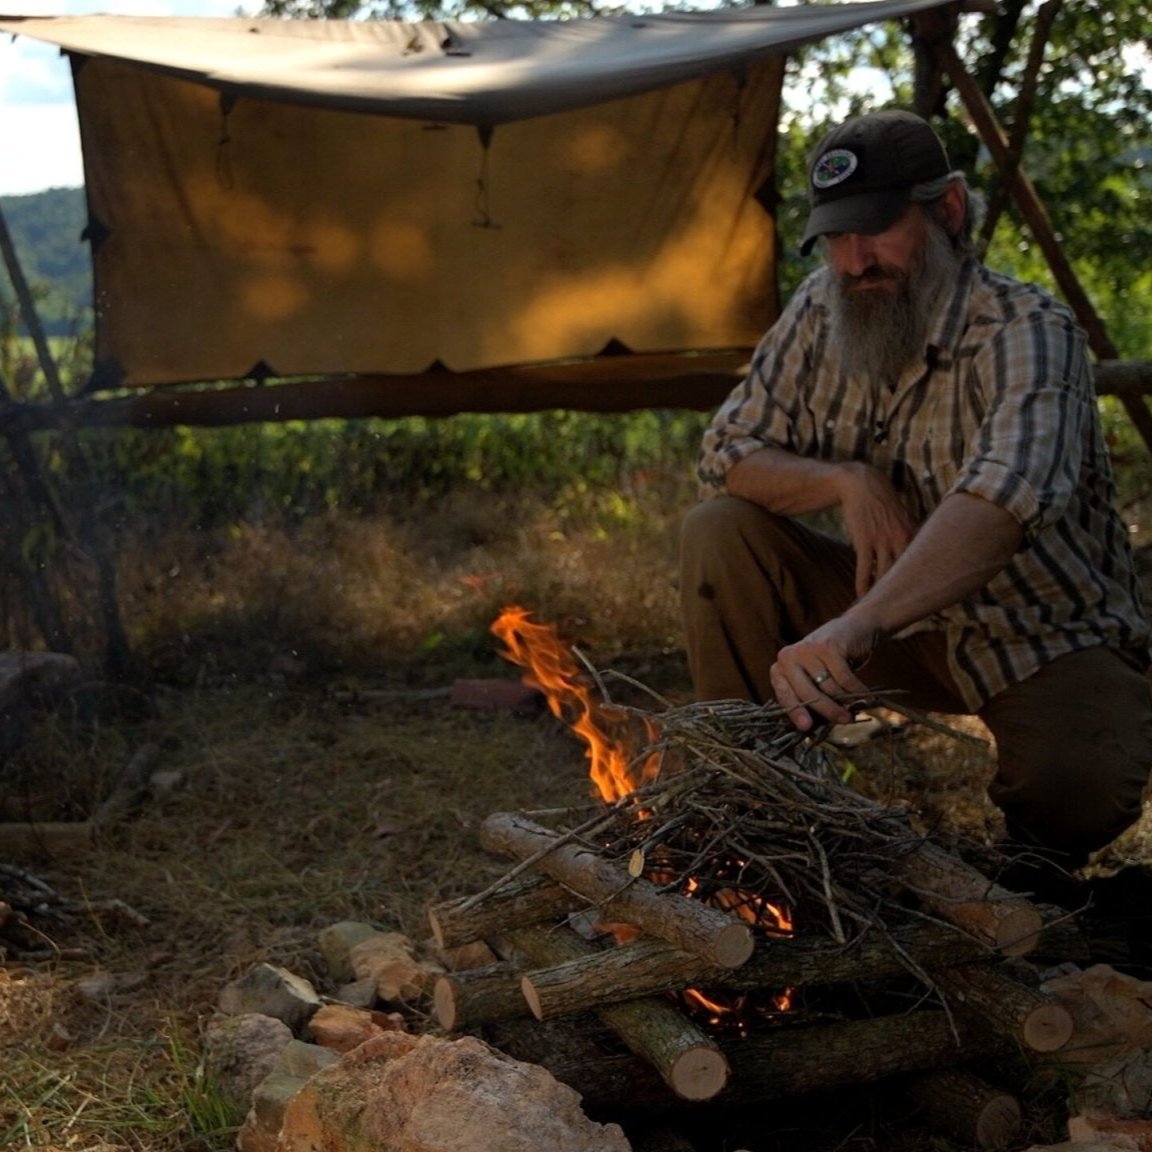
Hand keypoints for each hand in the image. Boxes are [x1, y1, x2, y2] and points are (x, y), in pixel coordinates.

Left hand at [769, 616, 878, 731]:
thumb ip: (810, 697)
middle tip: (845, 721)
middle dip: (828, 711)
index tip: (806, 728)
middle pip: (808, 694)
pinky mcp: (828, 646)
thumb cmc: (831, 661)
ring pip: (829, 688)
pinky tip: (866, 694)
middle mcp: (789, 656)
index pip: (785, 696)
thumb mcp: (814, 678)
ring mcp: (808, 649)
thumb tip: (813, 730)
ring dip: (846, 699)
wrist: (854, 628)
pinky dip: (857, 689)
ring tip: (858, 703)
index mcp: (780, 667)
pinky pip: (844, 678)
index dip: (795, 713)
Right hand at [835, 463, 917, 596]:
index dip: (920, 583)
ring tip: (878, 607)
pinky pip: (864, 569)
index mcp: (913, 534)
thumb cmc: (881, 501)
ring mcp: (882, 541)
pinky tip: (860, 596)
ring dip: (880, 592)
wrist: (861, 484)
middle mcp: (901, 539)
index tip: (920, 599)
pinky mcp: (864, 541)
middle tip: (901, 611)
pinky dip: (862, 584)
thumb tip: (914, 552)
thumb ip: (909, 534)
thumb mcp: (902, 516)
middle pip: (903, 573)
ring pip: (884, 574)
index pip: (920, 564)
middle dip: (902, 593)